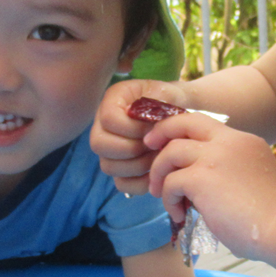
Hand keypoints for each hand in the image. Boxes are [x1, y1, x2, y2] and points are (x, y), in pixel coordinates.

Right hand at [91, 78, 190, 195]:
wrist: (175, 114)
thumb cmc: (171, 101)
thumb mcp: (170, 92)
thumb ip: (161, 99)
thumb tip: (149, 117)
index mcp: (113, 100)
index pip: (109, 118)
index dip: (133, 128)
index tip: (155, 128)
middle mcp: (103, 125)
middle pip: (99, 144)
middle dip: (132, 148)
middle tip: (155, 145)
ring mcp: (108, 149)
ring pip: (108, 166)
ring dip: (138, 166)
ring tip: (158, 156)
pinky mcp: (119, 168)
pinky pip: (121, 183)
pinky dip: (140, 183)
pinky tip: (156, 172)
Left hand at [144, 114, 275, 258]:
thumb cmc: (271, 217)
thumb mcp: (252, 179)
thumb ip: (228, 171)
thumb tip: (198, 185)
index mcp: (243, 140)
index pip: (203, 122)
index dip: (180, 129)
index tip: (166, 142)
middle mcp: (228, 142)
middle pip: (183, 122)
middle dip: (160, 133)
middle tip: (148, 149)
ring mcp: (215, 157)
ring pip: (171, 152)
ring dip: (160, 174)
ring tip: (162, 195)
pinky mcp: (202, 178)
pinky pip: (171, 182)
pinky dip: (169, 199)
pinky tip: (180, 214)